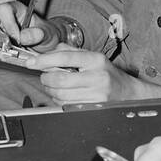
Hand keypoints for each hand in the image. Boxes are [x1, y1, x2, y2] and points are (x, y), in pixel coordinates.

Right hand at [0, 0, 52, 49]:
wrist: (46, 45)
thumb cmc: (46, 34)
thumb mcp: (48, 33)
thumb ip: (39, 34)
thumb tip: (23, 37)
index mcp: (15, 8)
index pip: (4, 10)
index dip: (8, 24)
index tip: (18, 38)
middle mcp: (3, 17)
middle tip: (8, 46)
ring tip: (7, 52)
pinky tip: (6, 56)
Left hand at [37, 49, 160, 105]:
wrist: (128, 93)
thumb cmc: (108, 74)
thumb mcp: (93, 58)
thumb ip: (71, 51)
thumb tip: (50, 51)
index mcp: (96, 60)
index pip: (65, 57)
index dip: (45, 60)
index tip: (32, 62)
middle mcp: (98, 77)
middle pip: (59, 80)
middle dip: (46, 79)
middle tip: (45, 77)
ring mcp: (97, 95)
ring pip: (61, 95)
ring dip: (52, 91)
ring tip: (55, 87)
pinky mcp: (94, 108)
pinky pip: (67, 106)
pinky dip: (60, 101)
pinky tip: (65, 96)